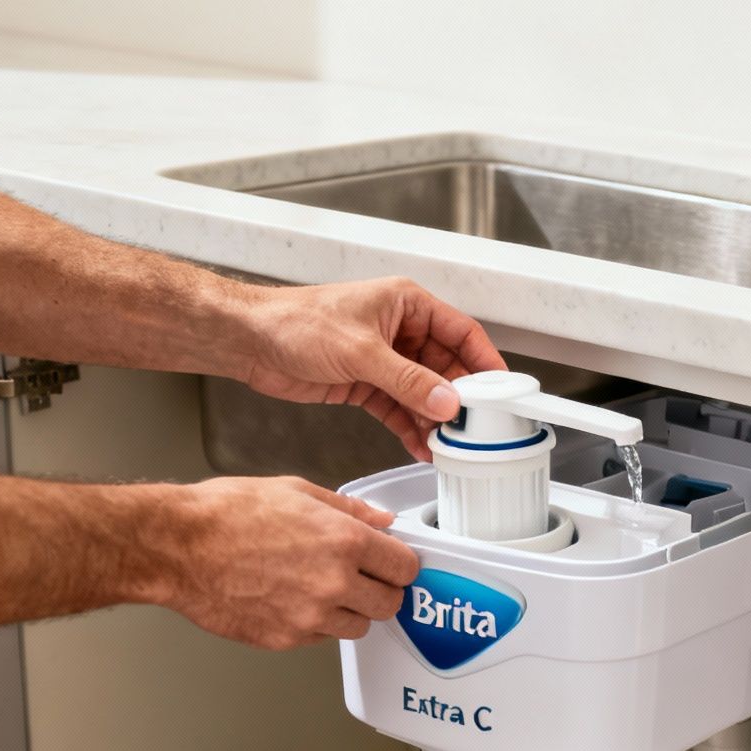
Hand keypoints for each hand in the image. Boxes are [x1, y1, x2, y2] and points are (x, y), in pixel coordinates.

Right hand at [162, 476, 418, 650]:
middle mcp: (333, 582)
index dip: (399, 563)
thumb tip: (380, 520)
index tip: (390, 561)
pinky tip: (292, 598)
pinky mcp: (286, 639)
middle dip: (380, 590)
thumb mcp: (295, 491)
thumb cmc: (226, 514)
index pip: (404, 568)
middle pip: (389, 604)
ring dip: (349, 610)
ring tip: (320, 587)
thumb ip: (347, 510)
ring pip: (358, 627)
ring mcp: (310, 616)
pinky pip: (320, 638)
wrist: (177, 547)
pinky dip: (316, 623)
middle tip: (362, 577)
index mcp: (343, 540)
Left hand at [238, 277, 507, 459]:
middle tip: (475, 427)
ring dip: (435, 419)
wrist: (249, 340)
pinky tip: (421, 447)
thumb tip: (445, 400)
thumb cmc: (294, 321)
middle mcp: (399, 330)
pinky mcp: (365, 384)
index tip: (502, 389)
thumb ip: (407, 380)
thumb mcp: (361, 351)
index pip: (461, 332)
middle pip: (446, 368)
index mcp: (406, 304)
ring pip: (423, 393)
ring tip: (450, 445)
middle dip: (459, 399)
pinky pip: (398, 409)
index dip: (484, 360)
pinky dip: (410, 429)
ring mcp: (383, 359)